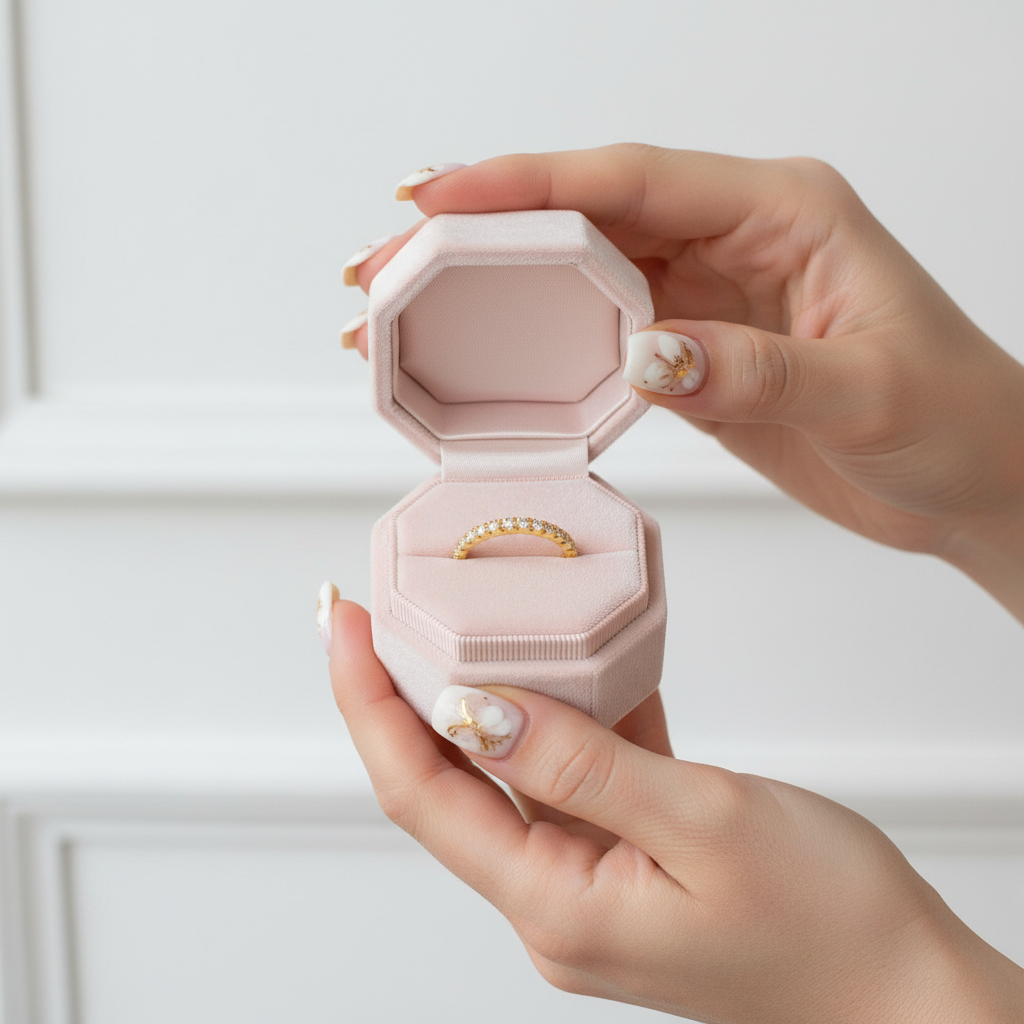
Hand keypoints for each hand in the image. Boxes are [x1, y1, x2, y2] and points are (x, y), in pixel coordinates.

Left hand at [328, 598, 1023, 1022]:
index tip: (343, 624)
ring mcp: (590, 880)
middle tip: (375, 610)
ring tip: (458, 618)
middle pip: (450, 780)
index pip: (421, 791)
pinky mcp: (627, 860)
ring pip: (511, 771)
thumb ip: (579, 762)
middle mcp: (555, 900)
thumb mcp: (702, 820)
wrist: (903, 986)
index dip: (368, 702)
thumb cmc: (828, 921)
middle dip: (401, 692)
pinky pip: (574, 776)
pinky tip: (571, 661)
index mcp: (556, 905)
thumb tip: (473, 706)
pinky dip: (568, 716)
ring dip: (485, 696)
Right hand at [343, 146, 1023, 620]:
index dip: (528, 184)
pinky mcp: (697, 351)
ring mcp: (710, 294)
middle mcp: (735, 238)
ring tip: (410, 305)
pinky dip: (540, 341)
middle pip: (585, 218)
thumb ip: (754, 370)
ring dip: (496, 288)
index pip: (633, 179)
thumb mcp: (866, 392)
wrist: (974, 479)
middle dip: (479, 234)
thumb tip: (644, 357)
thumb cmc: (953, 419)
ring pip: (581, 273)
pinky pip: (601, 333)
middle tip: (386, 260)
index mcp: (783, 209)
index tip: (438, 197)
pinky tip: (490, 350)